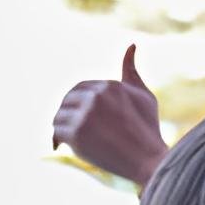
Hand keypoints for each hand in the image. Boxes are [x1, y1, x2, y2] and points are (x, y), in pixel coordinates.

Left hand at [52, 45, 168, 186]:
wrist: (148, 160)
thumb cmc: (148, 128)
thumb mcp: (143, 94)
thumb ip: (131, 71)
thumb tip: (131, 45)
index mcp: (109, 85)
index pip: (80, 87)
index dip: (76, 102)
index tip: (79, 115)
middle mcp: (95, 96)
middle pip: (67, 100)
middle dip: (67, 113)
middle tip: (69, 128)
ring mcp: (85, 115)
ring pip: (59, 116)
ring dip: (60, 127)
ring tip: (66, 138)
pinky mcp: (76, 134)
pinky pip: (56, 132)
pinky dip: (56, 140)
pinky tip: (61, 146)